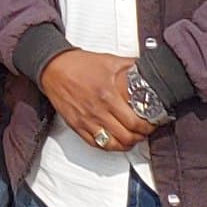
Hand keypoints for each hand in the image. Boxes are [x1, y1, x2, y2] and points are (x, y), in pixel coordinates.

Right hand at [37, 48, 156, 150]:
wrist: (53, 68)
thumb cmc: (79, 64)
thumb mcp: (109, 60)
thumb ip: (130, 65)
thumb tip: (146, 66)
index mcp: (108, 96)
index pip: (134, 122)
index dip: (147, 127)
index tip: (152, 124)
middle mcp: (97, 111)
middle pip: (125, 136)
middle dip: (140, 137)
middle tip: (145, 132)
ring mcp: (86, 121)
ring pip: (112, 145)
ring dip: (125, 144)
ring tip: (132, 139)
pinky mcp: (77, 126)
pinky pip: (95, 144)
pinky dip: (108, 146)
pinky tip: (114, 141)